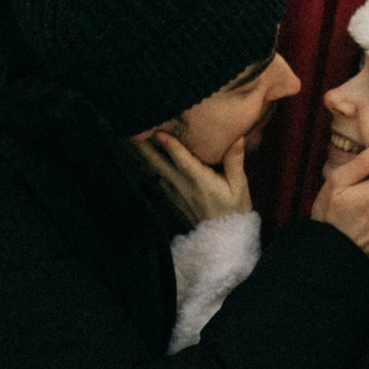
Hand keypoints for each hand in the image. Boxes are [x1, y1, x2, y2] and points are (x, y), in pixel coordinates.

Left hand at [135, 123, 253, 226]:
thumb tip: (238, 137)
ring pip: (152, 170)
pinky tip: (135, 155)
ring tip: (128, 136)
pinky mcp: (168, 198)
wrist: (221, 240)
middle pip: (158, 163)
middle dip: (144, 146)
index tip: (156, 129)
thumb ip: (235, 161)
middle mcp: (183, 186)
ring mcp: (172, 193)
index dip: (168, 144)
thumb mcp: (240, 187)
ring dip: (140, 154)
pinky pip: (153, 179)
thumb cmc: (233, 210)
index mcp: (201, 181)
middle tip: (132, 128)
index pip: (182, 159)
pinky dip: (143, 166)